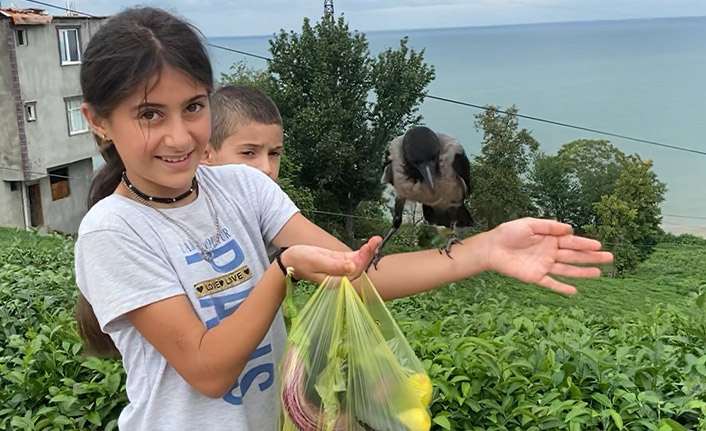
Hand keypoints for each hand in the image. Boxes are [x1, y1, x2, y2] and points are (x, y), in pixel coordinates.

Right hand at [280, 237, 381, 282]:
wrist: (290, 259)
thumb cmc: (300, 260)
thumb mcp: (316, 260)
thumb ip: (333, 265)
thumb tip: (351, 267)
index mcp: (334, 282)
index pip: (353, 272)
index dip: (362, 260)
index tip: (366, 247)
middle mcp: (340, 278)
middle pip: (359, 267)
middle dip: (368, 254)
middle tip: (376, 240)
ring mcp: (341, 270)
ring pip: (358, 261)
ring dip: (368, 251)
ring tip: (376, 239)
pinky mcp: (340, 262)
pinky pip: (353, 257)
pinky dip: (362, 251)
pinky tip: (370, 244)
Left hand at [485, 218, 612, 294]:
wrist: (491, 248)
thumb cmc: (509, 233)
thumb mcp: (529, 224)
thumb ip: (549, 227)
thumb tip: (569, 229)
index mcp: (550, 239)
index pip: (572, 242)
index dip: (585, 243)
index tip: (599, 245)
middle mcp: (550, 252)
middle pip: (574, 255)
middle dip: (591, 256)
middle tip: (609, 258)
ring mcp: (544, 265)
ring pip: (567, 269)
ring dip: (583, 272)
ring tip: (599, 273)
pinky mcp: (535, 276)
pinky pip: (551, 283)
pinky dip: (562, 288)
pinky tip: (574, 291)